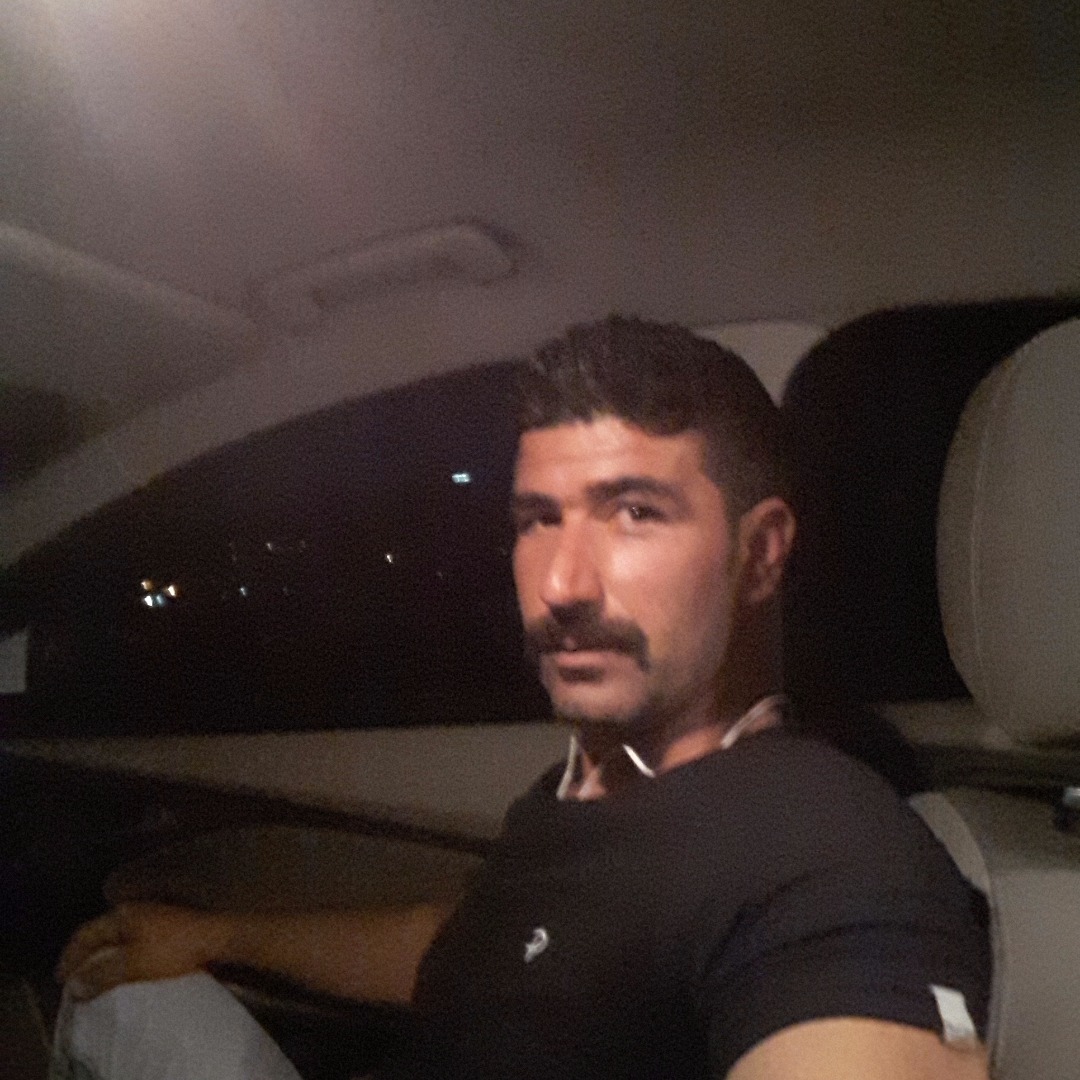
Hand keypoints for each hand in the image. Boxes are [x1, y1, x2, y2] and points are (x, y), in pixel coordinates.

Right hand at [56, 902, 233, 999]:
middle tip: (76, 977)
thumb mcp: (132, 965)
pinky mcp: (171, 926)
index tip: (61, 978)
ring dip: (106, 955)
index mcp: (124, 914)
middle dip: (86, 955)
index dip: (70, 956)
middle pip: (102, 932)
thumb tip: (75, 986)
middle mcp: (138, 909)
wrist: (217, 939)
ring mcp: (156, 916)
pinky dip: (124, 955)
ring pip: (120, 936)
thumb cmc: (175, 948)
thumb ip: (101, 975)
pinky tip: (129, 968)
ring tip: (99, 976)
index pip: (86, 933)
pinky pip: (137, 940)